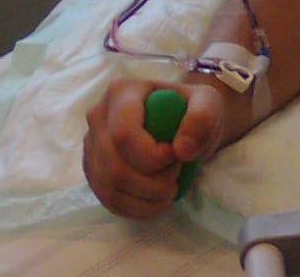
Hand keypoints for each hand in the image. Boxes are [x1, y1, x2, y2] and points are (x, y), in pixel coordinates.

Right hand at [83, 78, 224, 217]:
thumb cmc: (191, 109)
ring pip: (109, 187)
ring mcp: (91, 143)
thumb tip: (181, 150)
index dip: (151, 157)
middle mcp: (98, 115)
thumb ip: (202, 118)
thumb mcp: (208, 103)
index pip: (124, 135)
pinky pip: (107, 198)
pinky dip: (135, 208)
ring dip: (145, 199)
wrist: (180, 122)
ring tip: (169, 190)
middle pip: (114, 167)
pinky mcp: (93, 168)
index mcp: (121, 92)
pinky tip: (156, 202)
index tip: (176, 158)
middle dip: (151, 184)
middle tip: (176, 178)